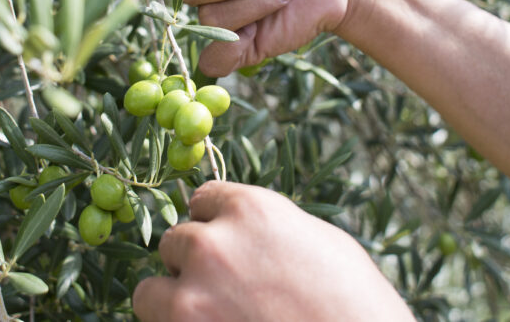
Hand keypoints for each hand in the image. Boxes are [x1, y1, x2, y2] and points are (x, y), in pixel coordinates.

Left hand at [132, 181, 413, 321]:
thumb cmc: (359, 305)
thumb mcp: (324, 244)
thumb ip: (273, 228)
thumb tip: (248, 233)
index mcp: (251, 210)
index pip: (203, 200)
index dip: (214, 224)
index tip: (223, 244)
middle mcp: (212, 245)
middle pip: (175, 242)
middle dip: (193, 264)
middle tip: (224, 290)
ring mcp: (192, 297)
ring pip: (150, 290)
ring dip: (173, 302)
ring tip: (212, 317)